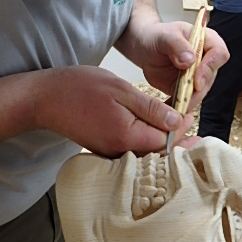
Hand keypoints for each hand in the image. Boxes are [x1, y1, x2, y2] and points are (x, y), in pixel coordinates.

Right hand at [35, 66, 194, 156]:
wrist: (46, 98)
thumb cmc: (80, 88)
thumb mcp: (121, 90)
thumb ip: (150, 108)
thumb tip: (176, 120)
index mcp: (126, 137)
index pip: (164, 140)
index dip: (180, 128)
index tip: (189, 112)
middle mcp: (119, 152)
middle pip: (157, 152)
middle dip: (177, 141)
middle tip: (195, 132)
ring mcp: (110, 153)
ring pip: (145, 153)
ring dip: (163, 143)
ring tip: (180, 131)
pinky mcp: (105, 149)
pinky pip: (132, 151)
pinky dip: (146, 142)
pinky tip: (155, 132)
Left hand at [135, 20, 229, 109]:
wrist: (143, 48)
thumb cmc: (155, 36)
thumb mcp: (164, 36)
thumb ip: (177, 45)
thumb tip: (190, 60)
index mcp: (206, 40)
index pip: (219, 53)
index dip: (210, 68)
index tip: (196, 79)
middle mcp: (205, 58)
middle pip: (211, 76)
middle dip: (198, 89)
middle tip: (184, 97)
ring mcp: (197, 75)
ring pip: (201, 91)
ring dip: (189, 100)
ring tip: (176, 106)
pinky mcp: (187, 88)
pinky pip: (188, 99)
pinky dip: (180, 105)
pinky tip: (170, 109)